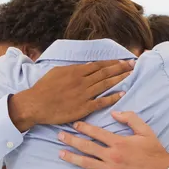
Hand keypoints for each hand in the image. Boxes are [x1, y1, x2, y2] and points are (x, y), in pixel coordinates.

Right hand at [8, 60, 134, 130]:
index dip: (113, 62)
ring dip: (120, 79)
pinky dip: (113, 97)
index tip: (124, 60)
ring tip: (131, 75)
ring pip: (106, 85)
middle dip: (121, 68)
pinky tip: (122, 94)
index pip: (99, 65)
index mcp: (76, 71)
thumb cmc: (43, 88)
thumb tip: (86, 66)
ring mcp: (84, 94)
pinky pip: (101, 102)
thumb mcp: (57, 72)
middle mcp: (82, 81)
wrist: (36, 104)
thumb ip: (73, 69)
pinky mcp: (84, 108)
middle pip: (106, 73)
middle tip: (133, 65)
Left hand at [58, 111, 168, 168]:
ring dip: (72, 158)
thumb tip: (114, 112)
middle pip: (87, 147)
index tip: (74, 124)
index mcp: (119, 142)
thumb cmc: (155, 151)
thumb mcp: (145, 130)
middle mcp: (112, 156)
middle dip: (71, 140)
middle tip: (59, 136)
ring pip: (87, 163)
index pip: (96, 133)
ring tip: (60, 153)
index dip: (83, 128)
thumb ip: (130, 118)